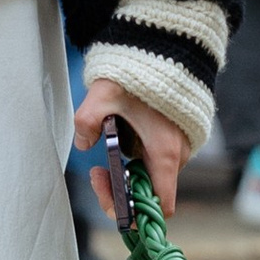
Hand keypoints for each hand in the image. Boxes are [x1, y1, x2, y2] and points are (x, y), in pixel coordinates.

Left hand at [70, 78, 187, 226]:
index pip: (160, 205)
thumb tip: (83, 144)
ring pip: (149, 176)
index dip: (134, 212)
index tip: (109, 193)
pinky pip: (153, 161)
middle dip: (120, 189)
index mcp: (164, 152)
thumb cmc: (139, 72)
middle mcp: (176, 155)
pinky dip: (134, 158)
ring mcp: (177, 147)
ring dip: (125, 172)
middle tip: (96, 171)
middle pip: (149, 193)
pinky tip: (120, 137)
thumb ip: (87, 122)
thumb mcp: (103, 95)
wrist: (165, 46)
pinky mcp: (172, 138)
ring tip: (106, 147)